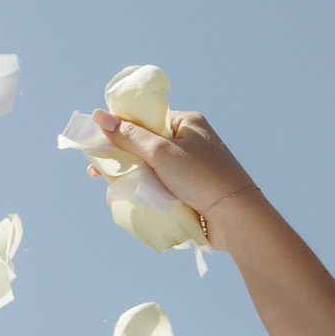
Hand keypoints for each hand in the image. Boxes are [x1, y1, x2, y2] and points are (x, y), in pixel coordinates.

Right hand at [90, 109, 259, 217]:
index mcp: (188, 123)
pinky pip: (165, 187)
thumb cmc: (202, 179)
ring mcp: (195, 168)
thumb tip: (99, 116)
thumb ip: (129, 136)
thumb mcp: (160, 153)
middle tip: (96, 172)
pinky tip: (130, 202)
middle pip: (147, 145)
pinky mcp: (195, 190)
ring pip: (154, 169)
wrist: (238, 219)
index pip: (146, 119)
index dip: (120, 129)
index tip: (98, 143)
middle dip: (122, 159)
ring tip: (111, 193)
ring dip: (132, 179)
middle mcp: (192, 142)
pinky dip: (148, 193)